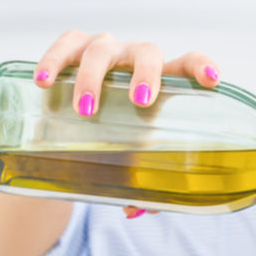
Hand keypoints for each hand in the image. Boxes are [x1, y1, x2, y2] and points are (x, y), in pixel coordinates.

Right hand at [34, 30, 222, 219]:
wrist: (72, 116)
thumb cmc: (115, 133)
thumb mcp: (129, 153)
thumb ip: (138, 182)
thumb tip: (135, 209)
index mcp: (161, 80)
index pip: (188, 64)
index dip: (202, 68)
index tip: (212, 80)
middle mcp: (135, 59)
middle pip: (148, 53)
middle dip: (146, 74)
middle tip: (141, 101)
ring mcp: (104, 49)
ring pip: (101, 50)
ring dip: (94, 78)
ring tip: (86, 109)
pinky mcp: (71, 46)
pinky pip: (63, 46)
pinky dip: (53, 60)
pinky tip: (44, 81)